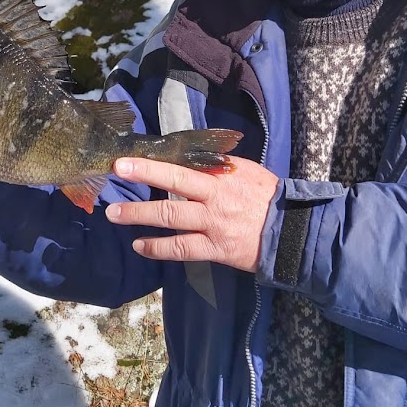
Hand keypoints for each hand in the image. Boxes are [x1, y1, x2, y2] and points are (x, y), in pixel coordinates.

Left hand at [105, 156, 278, 271]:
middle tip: (115, 172)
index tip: (129, 159)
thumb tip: (189, 157)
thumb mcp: (246, 171)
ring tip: (114, 214)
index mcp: (222, 174)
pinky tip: (140, 245)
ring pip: (170, 217)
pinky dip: (158, 248)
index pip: (183, 163)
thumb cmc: (268, 197)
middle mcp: (215, 196)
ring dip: (138, 214)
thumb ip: (217, 165)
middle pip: (173, 182)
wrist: (292, 232)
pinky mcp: (215, 249)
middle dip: (142, 176)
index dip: (154, 162)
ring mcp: (213, 223)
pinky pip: (181, 248)